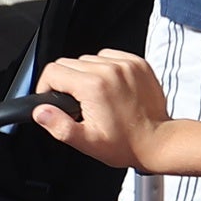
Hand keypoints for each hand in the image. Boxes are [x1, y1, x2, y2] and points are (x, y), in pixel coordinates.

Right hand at [28, 49, 170, 171]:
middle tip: (78, 103)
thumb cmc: (127, 144)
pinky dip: (105, 68)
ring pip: (88, 59)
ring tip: (96, 96)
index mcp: (93, 87)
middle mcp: (109, 70)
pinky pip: (109, 56)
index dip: (46, 87)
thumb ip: (58, 126)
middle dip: (66, 82)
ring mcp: (125, 65)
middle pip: (69, 63)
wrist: (159, 142)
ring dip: (86, 74)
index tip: (54, 99)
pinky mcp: (137, 63)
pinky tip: (110, 86)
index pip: (53, 71)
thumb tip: (40, 112)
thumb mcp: (87, 142)